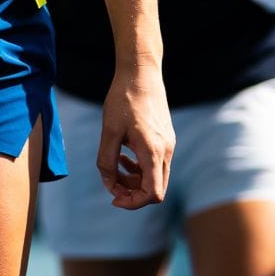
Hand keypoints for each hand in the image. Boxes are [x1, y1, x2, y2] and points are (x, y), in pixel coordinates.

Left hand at [98, 59, 173, 208]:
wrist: (141, 73)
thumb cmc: (123, 99)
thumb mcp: (108, 130)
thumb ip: (106, 160)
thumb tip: (108, 184)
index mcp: (153, 151)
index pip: (152, 194)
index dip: (133, 202)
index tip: (114, 198)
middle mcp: (166, 151)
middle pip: (155, 189)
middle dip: (132, 192)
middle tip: (111, 185)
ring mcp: (168, 145)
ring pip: (155, 177)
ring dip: (134, 179)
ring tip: (114, 167)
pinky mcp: (165, 138)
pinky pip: (155, 163)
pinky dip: (139, 167)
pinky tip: (123, 157)